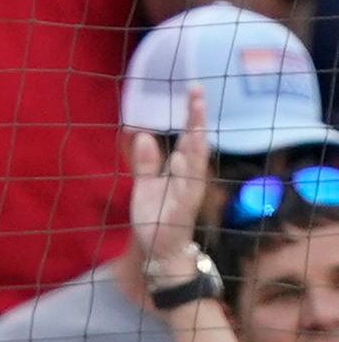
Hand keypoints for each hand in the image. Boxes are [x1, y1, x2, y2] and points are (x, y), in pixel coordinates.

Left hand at [128, 81, 211, 294]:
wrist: (160, 252)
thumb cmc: (157, 217)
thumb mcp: (145, 186)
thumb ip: (145, 162)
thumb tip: (143, 134)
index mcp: (181, 169)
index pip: (188, 136)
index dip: (192, 114)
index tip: (194, 90)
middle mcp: (189, 177)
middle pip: (196, 143)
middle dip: (197, 120)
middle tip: (198, 94)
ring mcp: (188, 193)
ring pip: (194, 164)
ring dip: (194, 143)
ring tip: (193, 122)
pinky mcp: (182, 210)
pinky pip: (184, 189)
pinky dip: (183, 174)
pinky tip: (180, 158)